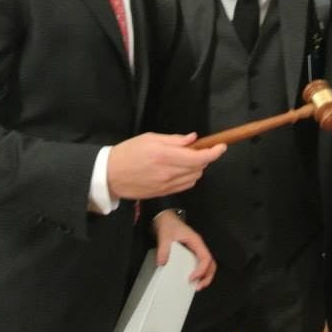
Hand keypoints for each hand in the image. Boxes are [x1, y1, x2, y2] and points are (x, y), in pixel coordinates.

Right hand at [107, 132, 225, 199]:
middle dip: (205, 158)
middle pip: (199, 168)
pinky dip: (190, 177)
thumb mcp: (150, 138)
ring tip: (187, 159)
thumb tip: (193, 139)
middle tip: (200, 149)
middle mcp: (168, 172)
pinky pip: (185, 186)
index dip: (214, 152)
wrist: (109, 175)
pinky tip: (182, 170)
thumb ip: (174, 139)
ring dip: (198, 168)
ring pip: (194, 178)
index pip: (198, 157)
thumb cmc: (128, 152)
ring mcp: (167, 185)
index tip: (221, 146)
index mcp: (165, 155)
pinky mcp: (164, 194)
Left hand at [153, 209, 216, 289]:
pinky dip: (198, 274)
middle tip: (197, 287)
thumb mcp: (165, 236)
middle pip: (211, 264)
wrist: (165, 219)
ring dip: (204, 277)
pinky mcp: (190, 254)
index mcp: (196, 242)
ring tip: (195, 286)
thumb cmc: (168, 225)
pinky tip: (190, 280)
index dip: (201, 269)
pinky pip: (199, 265)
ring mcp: (195, 250)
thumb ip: (164, 249)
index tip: (192, 278)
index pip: (205, 257)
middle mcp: (198, 247)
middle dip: (207, 277)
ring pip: (207, 266)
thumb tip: (163, 263)